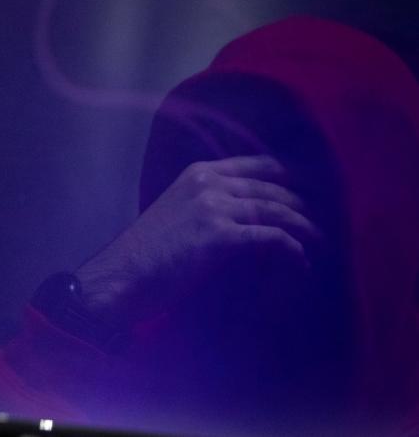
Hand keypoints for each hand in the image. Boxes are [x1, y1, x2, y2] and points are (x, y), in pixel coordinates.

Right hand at [76, 155, 320, 326]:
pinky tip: (301, 264)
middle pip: (273, 188)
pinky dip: (293, 252)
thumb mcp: (174, 213)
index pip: (257, 164)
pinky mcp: (220, 236)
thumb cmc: (144, 253)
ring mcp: (214, 206)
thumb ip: (205, 205)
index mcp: (198, 173)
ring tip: (318, 244)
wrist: (122, 275)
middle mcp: (208, 182)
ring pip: (278, 211)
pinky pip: (273, 239)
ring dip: (305, 229)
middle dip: (301, 207)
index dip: (288, 177)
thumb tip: (240, 219)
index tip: (307, 191)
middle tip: (319, 225)